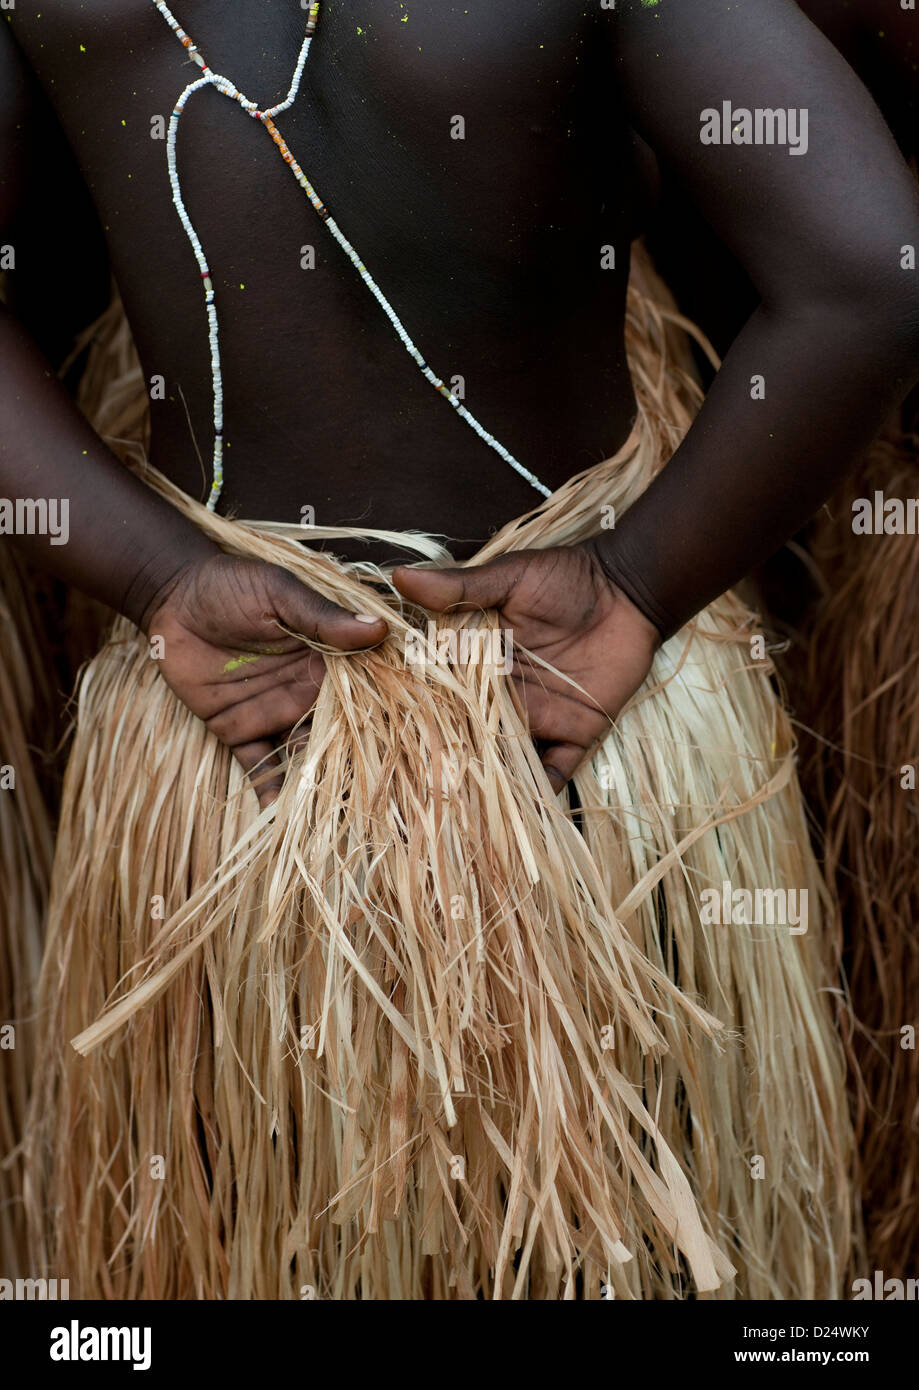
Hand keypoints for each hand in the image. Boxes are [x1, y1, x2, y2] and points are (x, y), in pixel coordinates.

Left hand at [145, 553, 386, 806]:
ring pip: (300, 757)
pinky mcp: (237, 729)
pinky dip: (268, 790)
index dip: (381, 726)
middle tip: (378, 811)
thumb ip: (323, 617)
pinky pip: (257, 764)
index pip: (360, 698)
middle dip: (353, 770)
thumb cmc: (231, 583)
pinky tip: (278, 819)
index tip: (407, 757)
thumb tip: (377, 628)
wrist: (171, 594)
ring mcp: (273, 713)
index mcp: (327, 660)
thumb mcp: (279, 592)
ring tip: (332, 824)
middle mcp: (307, 692)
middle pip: (334, 737)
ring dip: (314, 788)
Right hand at [392, 542, 660, 792]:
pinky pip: (556, 771)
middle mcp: (500, 698)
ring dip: (489, 786)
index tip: (391, 736)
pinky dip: (543, 794)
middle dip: (448, 762)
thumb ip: (461, 586)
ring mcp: (536, 719)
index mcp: (476, 664)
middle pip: (469, 736)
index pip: (440, 695)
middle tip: (419, 794)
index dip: (418, 714)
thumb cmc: (565, 577)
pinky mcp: (574, 734)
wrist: (627, 589)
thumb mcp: (509, 576)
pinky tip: (525, 813)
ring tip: (462, 816)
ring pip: (505, 761)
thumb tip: (401, 577)